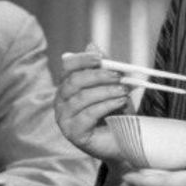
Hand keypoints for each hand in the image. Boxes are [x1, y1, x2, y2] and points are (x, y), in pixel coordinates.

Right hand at [55, 46, 132, 162]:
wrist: (124, 141)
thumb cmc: (116, 113)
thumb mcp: (112, 86)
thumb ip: (103, 68)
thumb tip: (92, 44)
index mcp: (67, 87)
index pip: (67, 67)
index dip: (82, 59)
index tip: (100, 57)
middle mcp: (61, 102)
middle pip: (74, 81)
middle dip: (98, 76)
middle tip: (119, 76)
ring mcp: (64, 118)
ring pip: (81, 98)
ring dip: (106, 91)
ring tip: (124, 91)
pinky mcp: (72, 133)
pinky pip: (87, 114)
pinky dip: (106, 105)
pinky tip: (121, 102)